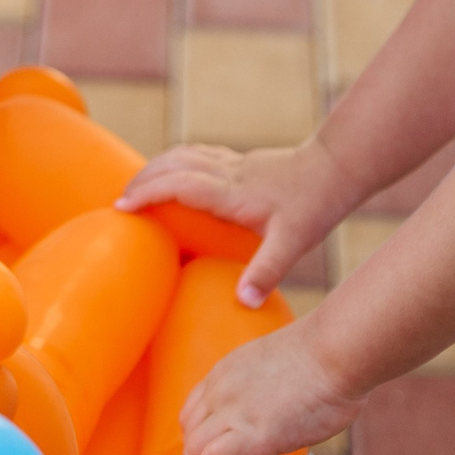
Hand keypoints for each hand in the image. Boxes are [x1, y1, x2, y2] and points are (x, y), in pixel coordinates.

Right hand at [118, 139, 364, 306]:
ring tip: (136, 188)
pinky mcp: (240, 161)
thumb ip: (267, 270)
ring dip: (155, 167)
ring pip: (183, 154)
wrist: (336, 167)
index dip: (148, 193)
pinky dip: (175, 162)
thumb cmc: (315, 206)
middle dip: (141, 179)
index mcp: (233, 194)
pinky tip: (173, 176)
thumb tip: (243, 300)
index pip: (179, 185)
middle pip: (173, 165)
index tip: (122, 207)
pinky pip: (196, 155)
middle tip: (118, 202)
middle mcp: (228, 173)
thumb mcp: (294, 243)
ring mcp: (233, 163)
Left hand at [179, 320, 363, 454]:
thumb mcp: (278, 370)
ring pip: (193, 452)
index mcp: (226, 372)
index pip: (196, 412)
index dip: (212, 438)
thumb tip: (276, 421)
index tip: (242, 451)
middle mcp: (219, 390)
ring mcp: (231, 411)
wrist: (339, 350)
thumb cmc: (327, 358)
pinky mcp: (250, 434)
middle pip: (190, 434)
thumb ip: (265, 394)